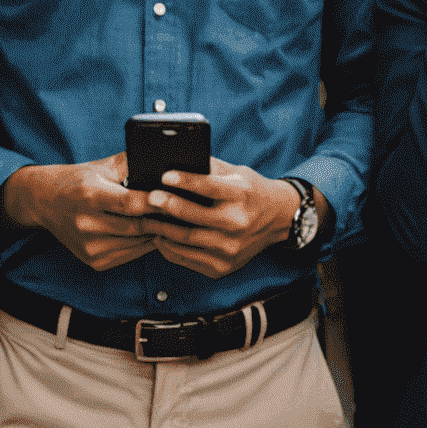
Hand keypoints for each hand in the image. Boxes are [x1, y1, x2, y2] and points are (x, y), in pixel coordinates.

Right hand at [1, 154, 170, 271]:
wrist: (44, 202)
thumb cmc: (78, 180)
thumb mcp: (102, 166)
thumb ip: (131, 164)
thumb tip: (164, 163)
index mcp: (90, 195)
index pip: (130, 203)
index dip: (156, 202)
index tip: (178, 197)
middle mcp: (87, 224)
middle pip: (136, 226)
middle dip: (164, 219)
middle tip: (189, 211)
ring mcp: (90, 247)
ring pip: (136, 243)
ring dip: (159, 234)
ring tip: (180, 222)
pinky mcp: (94, 261)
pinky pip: (129, 253)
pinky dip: (145, 244)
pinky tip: (159, 233)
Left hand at [147, 159, 301, 279]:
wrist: (278, 220)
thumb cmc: (252, 192)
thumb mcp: (238, 173)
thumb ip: (210, 168)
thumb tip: (178, 160)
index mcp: (242, 195)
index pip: (209, 187)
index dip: (185, 181)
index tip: (164, 176)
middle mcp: (237, 224)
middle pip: (194, 217)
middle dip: (168, 206)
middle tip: (149, 198)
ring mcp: (230, 249)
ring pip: (187, 241)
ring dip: (163, 230)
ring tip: (148, 219)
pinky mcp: (223, 267)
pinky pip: (188, 259)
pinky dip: (170, 248)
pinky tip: (160, 237)